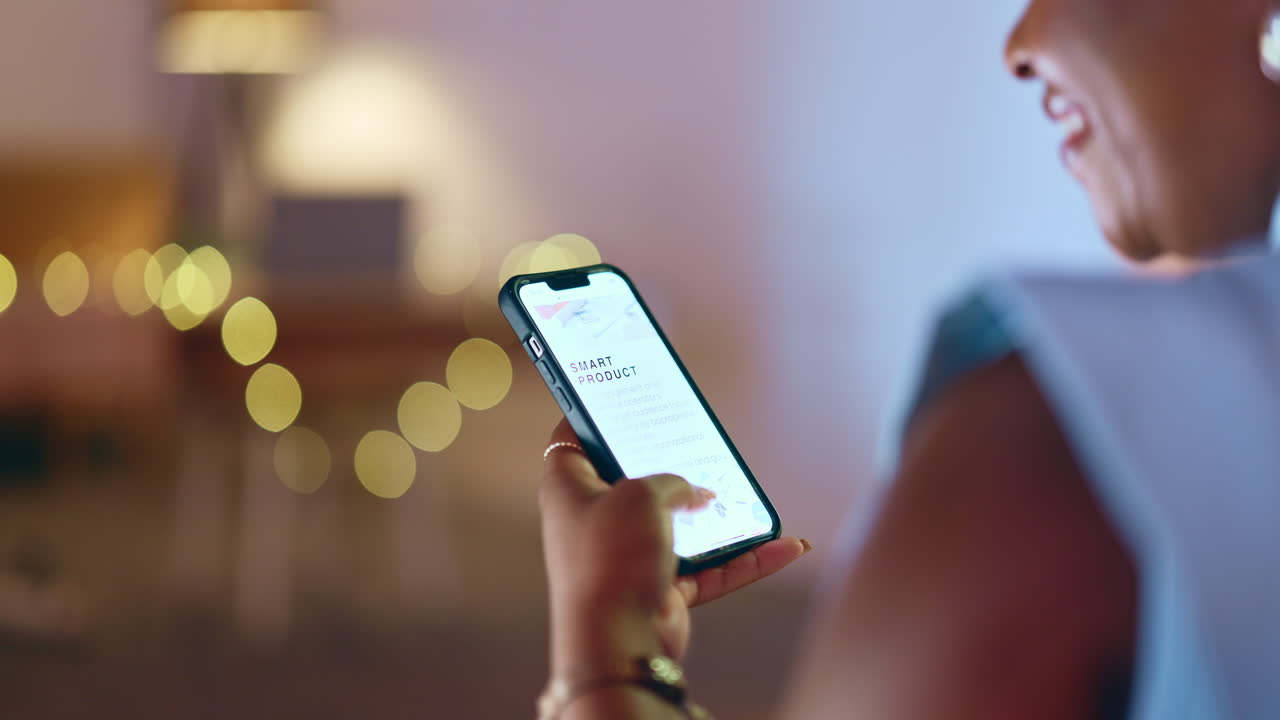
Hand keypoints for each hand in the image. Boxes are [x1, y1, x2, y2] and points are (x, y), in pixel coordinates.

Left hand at [539, 419, 809, 673]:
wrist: (617, 641)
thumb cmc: (611, 556)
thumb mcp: (642, 493)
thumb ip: (672, 481)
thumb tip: (697, 492)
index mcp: (570, 489)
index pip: (573, 440)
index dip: (593, 415)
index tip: (619, 395)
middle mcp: (595, 521)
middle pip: (636, 481)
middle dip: (672, 464)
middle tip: (700, 439)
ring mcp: (628, 556)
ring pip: (681, 526)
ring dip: (718, 515)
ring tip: (752, 495)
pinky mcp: (660, 589)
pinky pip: (709, 569)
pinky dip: (745, 560)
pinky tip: (785, 548)